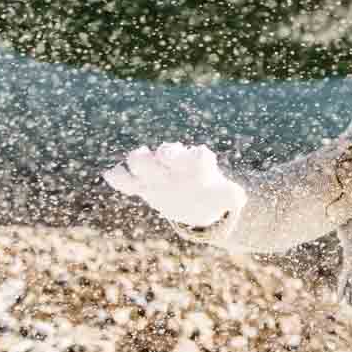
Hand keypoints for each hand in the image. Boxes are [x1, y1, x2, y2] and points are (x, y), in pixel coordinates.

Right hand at [103, 143, 245, 226]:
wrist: (190, 196)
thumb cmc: (209, 193)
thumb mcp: (224, 196)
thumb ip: (231, 196)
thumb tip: (240, 199)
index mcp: (197, 164)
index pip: (197, 156)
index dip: (197, 156)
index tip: (200, 156)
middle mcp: (175, 162)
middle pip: (167, 152)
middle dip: (167, 153)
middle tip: (166, 157)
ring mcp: (156, 170)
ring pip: (143, 161)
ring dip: (140, 161)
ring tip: (132, 167)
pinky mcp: (141, 184)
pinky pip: (126, 179)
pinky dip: (119, 177)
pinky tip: (111, 175)